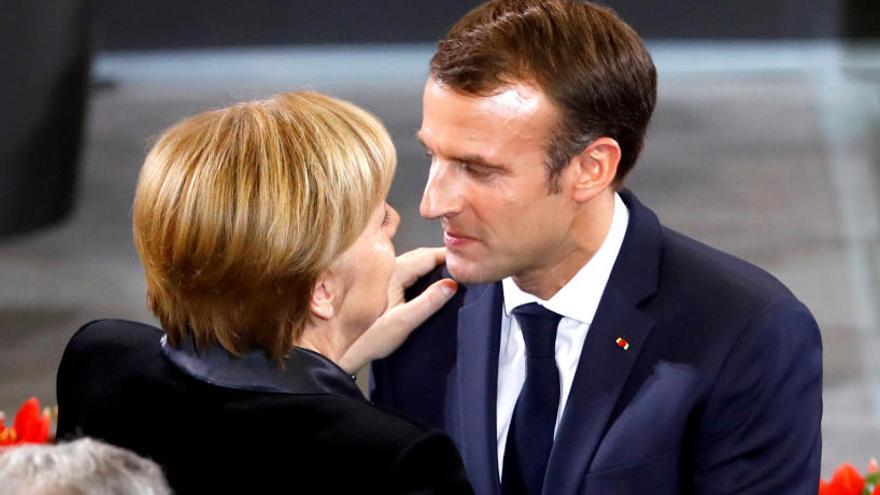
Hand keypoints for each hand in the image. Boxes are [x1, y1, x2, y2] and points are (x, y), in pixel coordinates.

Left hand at [339, 248, 456, 373]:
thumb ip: (428, 302)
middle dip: (443, 258)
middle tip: (464, 265)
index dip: (450, 256)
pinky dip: (422, 270)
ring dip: (432, 263)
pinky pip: (406, 269)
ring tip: (451, 271)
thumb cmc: (367, 338)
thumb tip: (451, 284)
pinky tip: (429, 281)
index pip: (428, 255)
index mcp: (393, 273)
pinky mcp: (380, 283)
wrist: (339, 347)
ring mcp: (382, 274)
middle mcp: (386, 269)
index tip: (467, 260)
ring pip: (414, 261)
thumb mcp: (403, 323)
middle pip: (422, 255)